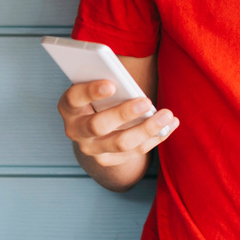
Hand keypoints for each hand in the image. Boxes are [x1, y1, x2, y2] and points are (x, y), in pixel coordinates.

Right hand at [58, 79, 179, 168]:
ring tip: (167, 115)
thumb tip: (126, 79)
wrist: (92, 125)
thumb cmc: (98, 94)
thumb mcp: (95, 83)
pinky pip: (135, 152)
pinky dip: (156, 138)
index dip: (91, 91)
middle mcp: (75, 130)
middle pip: (98, 126)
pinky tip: (170, 124)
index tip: (112, 85)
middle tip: (147, 102)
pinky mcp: (109, 160)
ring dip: (147, 129)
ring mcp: (92, 149)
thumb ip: (106, 79)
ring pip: (120, 144)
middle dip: (123, 114)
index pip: (75, 97)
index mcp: (69, 106)